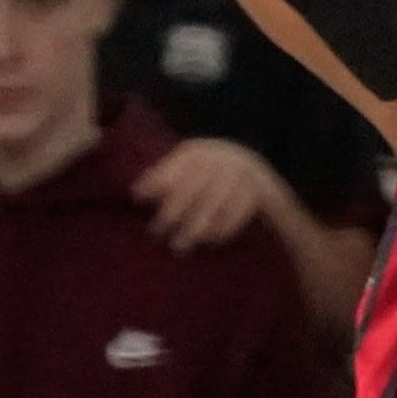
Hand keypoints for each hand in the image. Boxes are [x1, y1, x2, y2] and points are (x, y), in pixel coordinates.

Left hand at [133, 137, 284, 252]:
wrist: (259, 177)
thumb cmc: (211, 179)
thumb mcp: (190, 172)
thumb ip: (165, 179)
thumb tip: (136, 192)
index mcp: (201, 150)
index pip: (177, 166)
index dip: (157, 181)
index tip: (137, 198)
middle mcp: (223, 156)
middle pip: (193, 186)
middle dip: (173, 212)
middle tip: (156, 233)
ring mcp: (243, 173)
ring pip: (214, 203)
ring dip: (195, 227)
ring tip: (178, 246)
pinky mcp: (260, 191)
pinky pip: (237, 214)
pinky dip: (220, 231)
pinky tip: (207, 243)